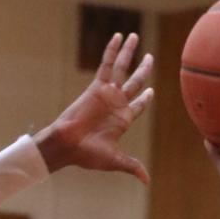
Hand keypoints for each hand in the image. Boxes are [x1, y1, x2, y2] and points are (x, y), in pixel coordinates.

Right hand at [33, 32, 152, 178]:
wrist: (68, 145)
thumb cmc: (88, 155)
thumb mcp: (114, 161)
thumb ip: (132, 166)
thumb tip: (146, 181)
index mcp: (122, 120)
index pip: (138, 105)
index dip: (145, 99)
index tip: (151, 91)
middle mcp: (116, 104)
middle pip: (134, 82)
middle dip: (143, 70)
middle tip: (150, 58)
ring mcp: (107, 93)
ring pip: (122, 68)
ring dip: (129, 53)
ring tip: (135, 37)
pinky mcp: (97, 87)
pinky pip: (107, 64)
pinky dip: (112, 51)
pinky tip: (119, 37)